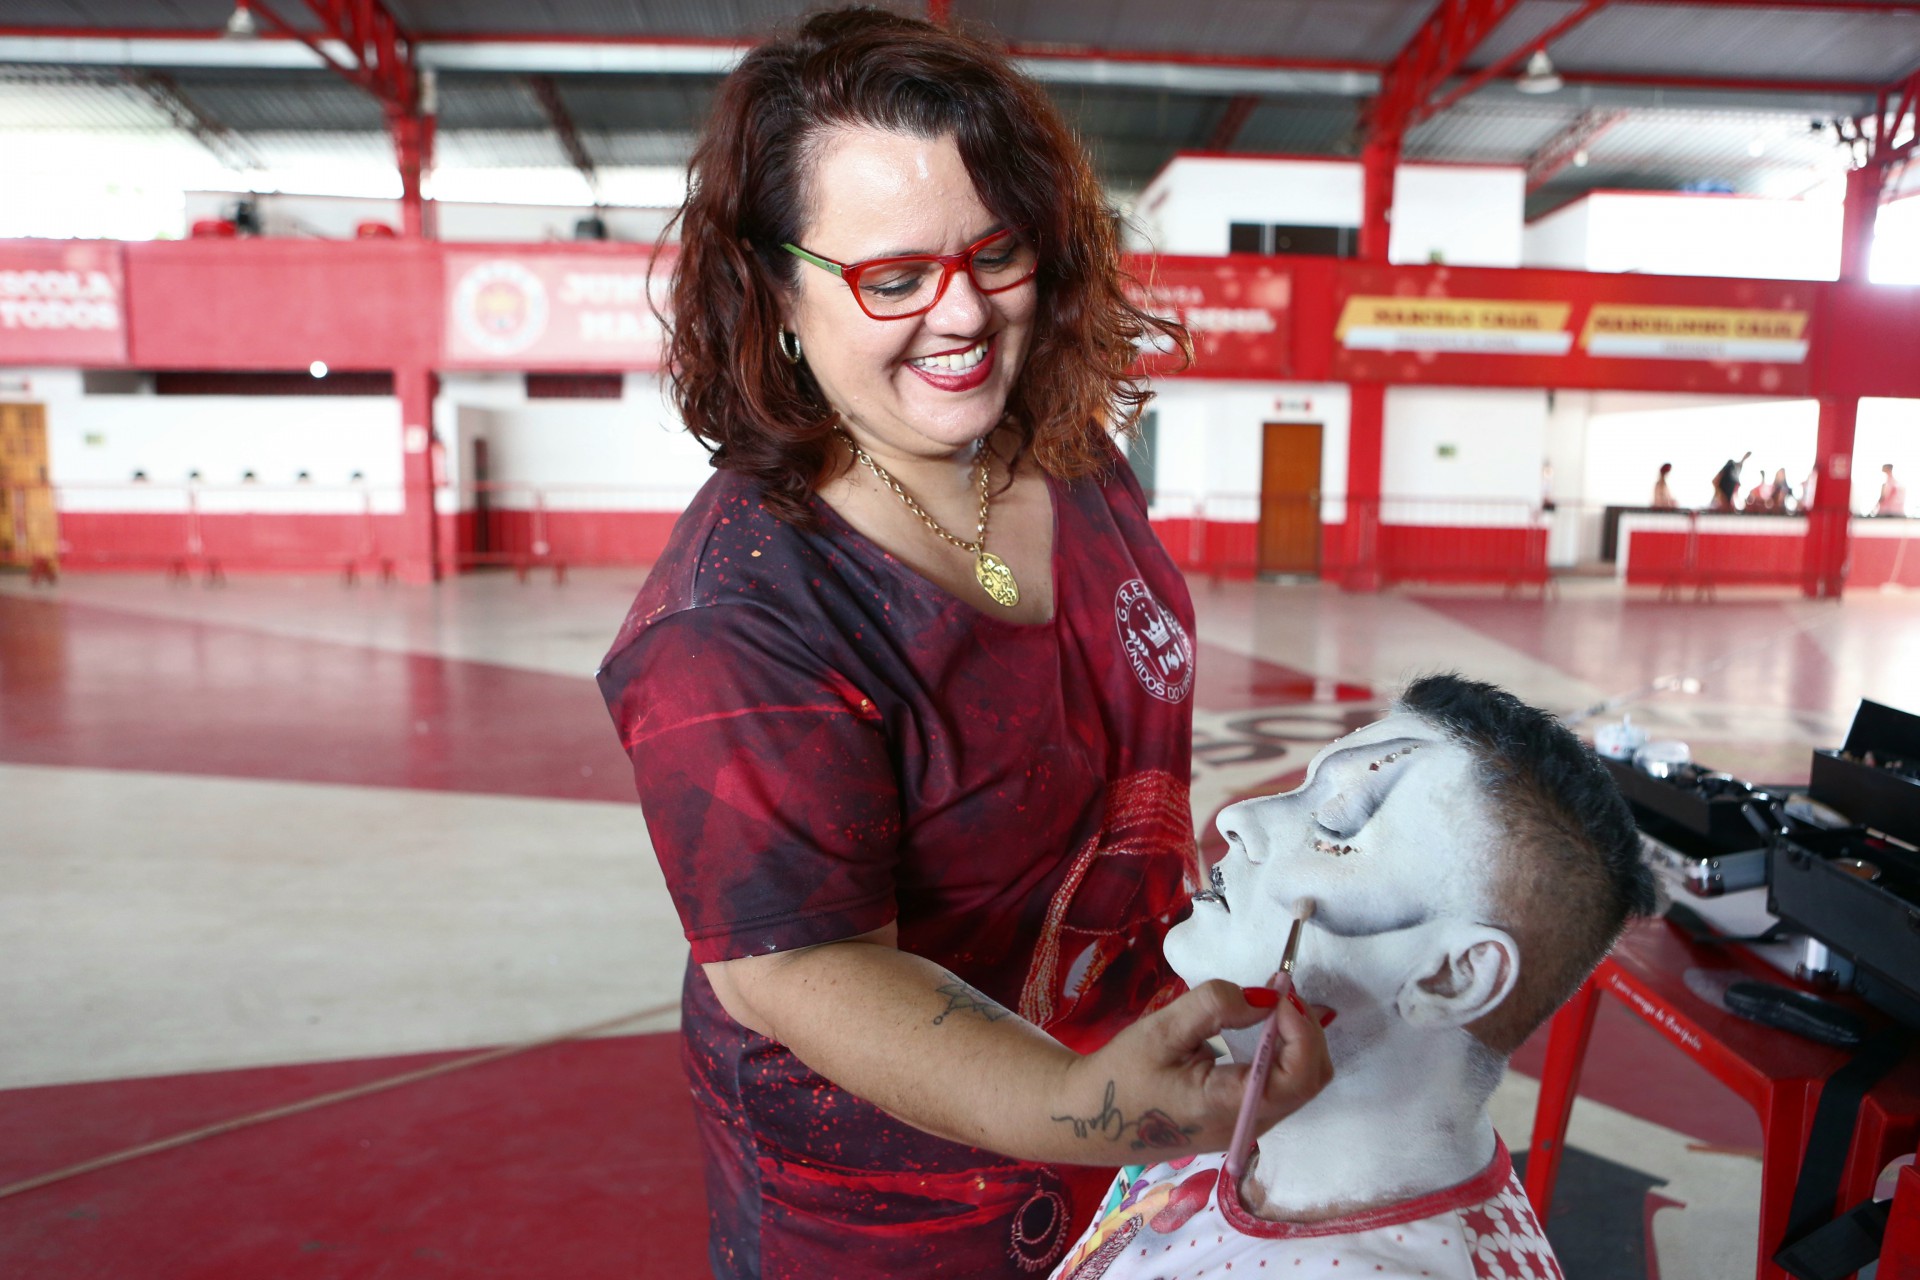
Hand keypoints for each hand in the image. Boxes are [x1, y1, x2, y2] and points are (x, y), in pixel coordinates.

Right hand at [1046, 980, 1331, 1160]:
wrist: (1089, 1119)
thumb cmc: (1120, 1073)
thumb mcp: (1161, 1029)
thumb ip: (1214, 1007)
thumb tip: (1266, 997)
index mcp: (1227, 1107)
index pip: (1297, 1075)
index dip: (1302, 1027)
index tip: (1279, 989)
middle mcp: (1247, 1126)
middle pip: (1311, 1080)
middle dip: (1306, 1029)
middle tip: (1278, 991)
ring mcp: (1246, 1129)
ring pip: (1301, 1084)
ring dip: (1297, 1039)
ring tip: (1269, 1003)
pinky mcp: (1240, 1122)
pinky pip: (1281, 1088)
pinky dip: (1283, 1053)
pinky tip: (1261, 1028)